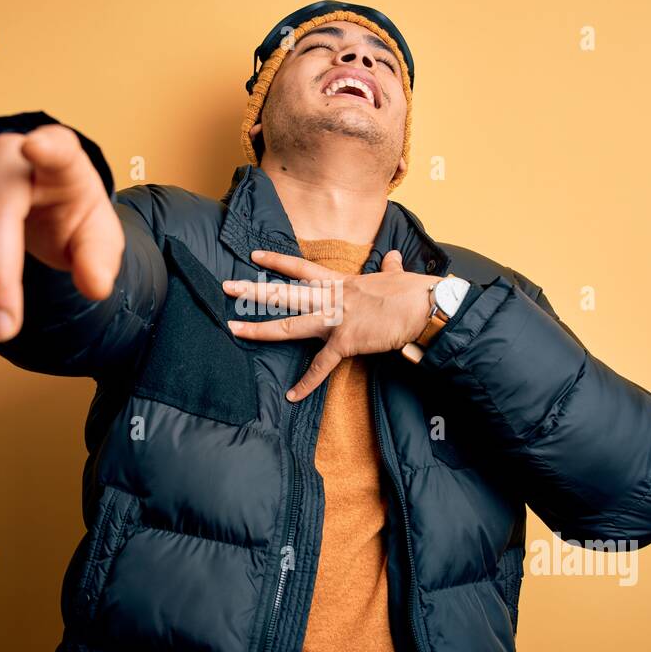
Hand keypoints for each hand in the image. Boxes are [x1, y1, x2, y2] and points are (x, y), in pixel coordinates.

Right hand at [0, 124, 123, 343]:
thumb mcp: (97, 242)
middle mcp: (7, 153)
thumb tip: (95, 286)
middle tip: (1, 333)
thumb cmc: (71, 222)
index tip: (38, 147)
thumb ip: (100, 261)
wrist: (40, 209)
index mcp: (62, 161)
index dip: (47, 148)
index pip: (57, 149)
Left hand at [222, 248, 433, 400]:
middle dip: (253, 290)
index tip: (255, 255)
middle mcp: (332, 298)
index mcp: (340, 283)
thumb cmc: (412, 291)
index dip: (277, 260)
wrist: (423, 308)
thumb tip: (391, 255)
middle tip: (226, 286)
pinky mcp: (346, 342)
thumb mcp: (395, 273)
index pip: (301, 268)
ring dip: (260, 328)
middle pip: (285, 293)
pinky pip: (321, 367)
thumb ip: (387, 266)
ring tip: (233, 329)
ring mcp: (336, 320)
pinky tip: (292, 396)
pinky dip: (307, 383)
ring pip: (290, 324)